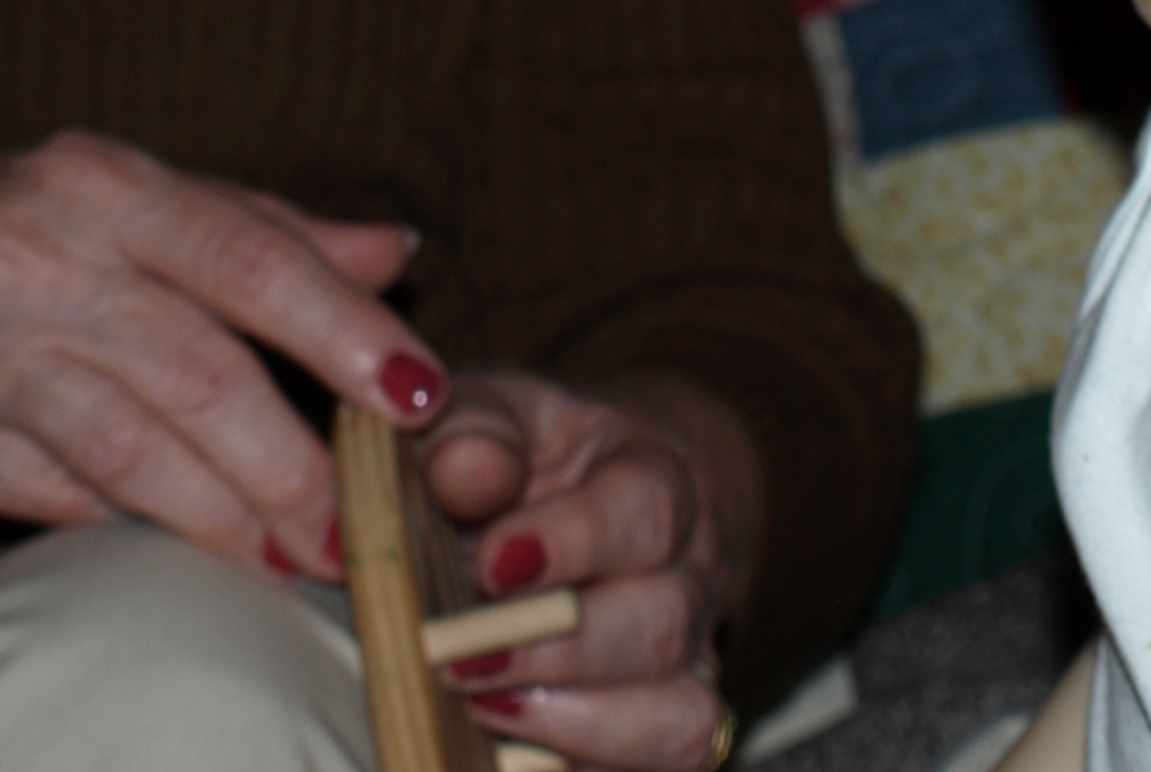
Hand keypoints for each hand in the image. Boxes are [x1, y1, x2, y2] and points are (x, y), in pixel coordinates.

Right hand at [0, 134, 443, 579]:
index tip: (420, 396)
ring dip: (225, 519)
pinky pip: (54, 496)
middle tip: (355, 530)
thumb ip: (268, 230)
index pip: (249, 260)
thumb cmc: (22, 230)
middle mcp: (31, 253)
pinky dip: (129, 524)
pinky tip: (182, 544)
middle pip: (198, 375)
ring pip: (128, 454)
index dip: (343, 333)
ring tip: (291, 557)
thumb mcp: (138, 201)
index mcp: (103, 182)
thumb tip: (394, 253)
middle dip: (293, 465)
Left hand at [413, 368, 763, 771]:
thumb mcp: (494, 413)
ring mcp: (691, 656)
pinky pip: (669, 765)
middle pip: (665, 618)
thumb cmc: (521, 453)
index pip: (645, 505)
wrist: (581, 493)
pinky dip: (595, 768)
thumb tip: (458, 469)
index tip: (492, 563)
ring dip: (578, 723)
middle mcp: (692, 569)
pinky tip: (516, 757)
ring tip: (485, 708)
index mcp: (656, 469)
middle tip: (461, 655)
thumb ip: (472, 431)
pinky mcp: (671, 728)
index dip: (575, 540)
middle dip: (559, 648)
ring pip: (681, 712)